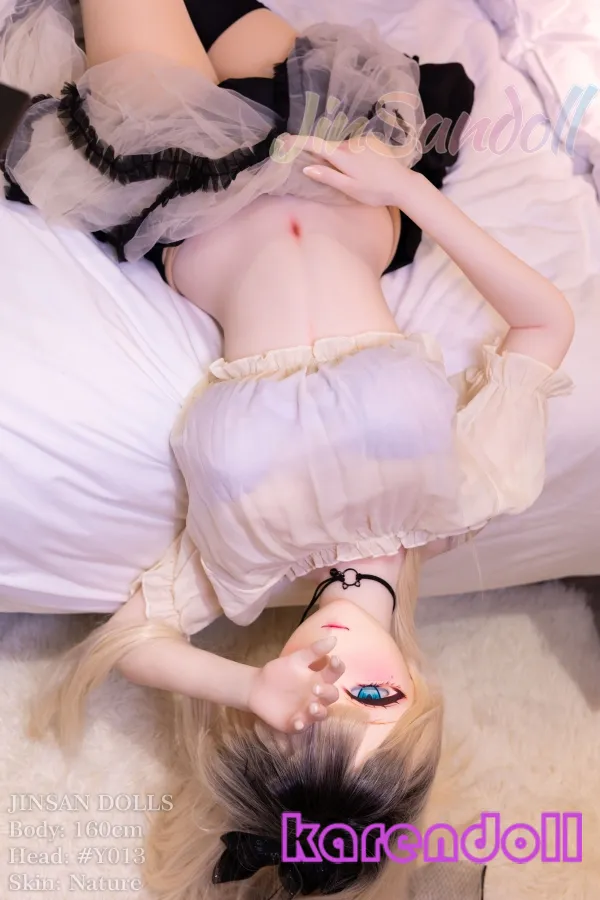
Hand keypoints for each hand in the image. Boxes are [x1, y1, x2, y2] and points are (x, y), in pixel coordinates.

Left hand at [247, 635, 344, 733]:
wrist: (256, 686)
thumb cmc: (280, 672)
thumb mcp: (295, 659)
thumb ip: (314, 651)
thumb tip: (334, 638)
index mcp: (319, 679)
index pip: (334, 674)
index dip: (337, 667)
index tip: (334, 659)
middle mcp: (317, 697)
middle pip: (331, 696)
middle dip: (327, 692)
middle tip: (316, 687)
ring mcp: (307, 711)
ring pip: (321, 715)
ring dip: (319, 712)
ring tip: (312, 707)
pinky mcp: (295, 723)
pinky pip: (302, 727)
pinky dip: (301, 724)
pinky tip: (297, 721)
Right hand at [295, 135, 421, 207]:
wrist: (403, 184)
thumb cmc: (375, 191)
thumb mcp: (349, 188)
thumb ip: (328, 176)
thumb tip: (307, 167)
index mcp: (343, 156)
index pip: (316, 144)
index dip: (299, 141)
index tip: (286, 140)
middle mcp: (351, 143)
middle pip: (330, 147)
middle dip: (325, 157)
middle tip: (327, 173)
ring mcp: (363, 140)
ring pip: (344, 148)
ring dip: (342, 158)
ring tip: (355, 176)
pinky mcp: (373, 141)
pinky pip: (356, 147)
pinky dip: (354, 156)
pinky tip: (366, 169)